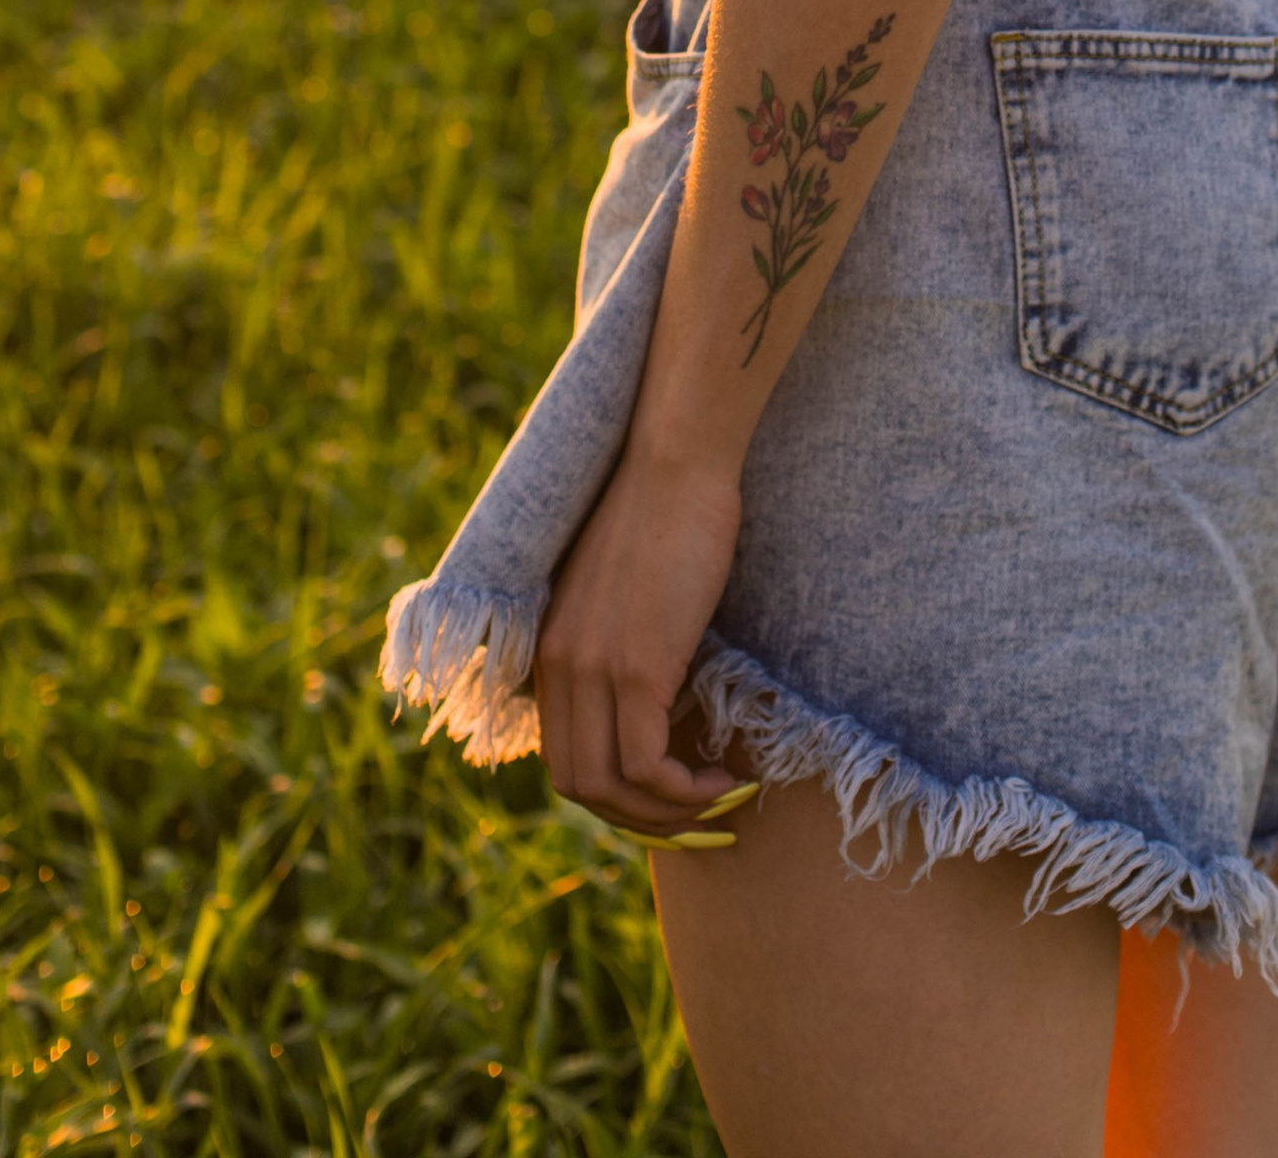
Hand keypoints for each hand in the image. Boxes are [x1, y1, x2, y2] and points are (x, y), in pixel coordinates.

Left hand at [534, 445, 749, 842]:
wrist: (677, 461)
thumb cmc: (670, 513)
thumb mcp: (628, 594)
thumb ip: (625, 646)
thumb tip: (664, 702)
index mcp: (552, 652)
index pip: (563, 757)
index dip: (614, 792)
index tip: (666, 793)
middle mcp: (560, 668)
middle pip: (579, 785)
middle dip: (638, 817)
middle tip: (695, 814)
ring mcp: (593, 669)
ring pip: (610, 787)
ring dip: (665, 813)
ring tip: (717, 800)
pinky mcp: (636, 667)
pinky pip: (647, 765)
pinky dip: (683, 790)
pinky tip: (725, 778)